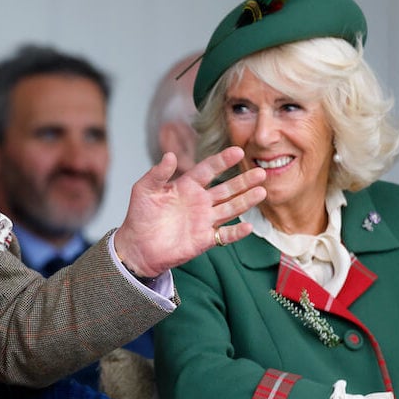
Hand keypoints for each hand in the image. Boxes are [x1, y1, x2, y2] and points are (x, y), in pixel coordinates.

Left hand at [111, 147, 265, 276]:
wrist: (136, 246)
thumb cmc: (139, 216)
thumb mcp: (144, 189)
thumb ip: (157, 173)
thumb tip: (169, 155)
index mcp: (186, 186)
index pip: (208, 170)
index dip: (223, 161)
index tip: (238, 151)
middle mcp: (199, 202)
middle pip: (227, 188)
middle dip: (243, 181)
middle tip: (261, 171)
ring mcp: (204, 220)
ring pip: (231, 208)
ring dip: (246, 201)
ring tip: (262, 191)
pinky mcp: (205, 239)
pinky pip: (225, 235)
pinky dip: (237, 232)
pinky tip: (248, 226)